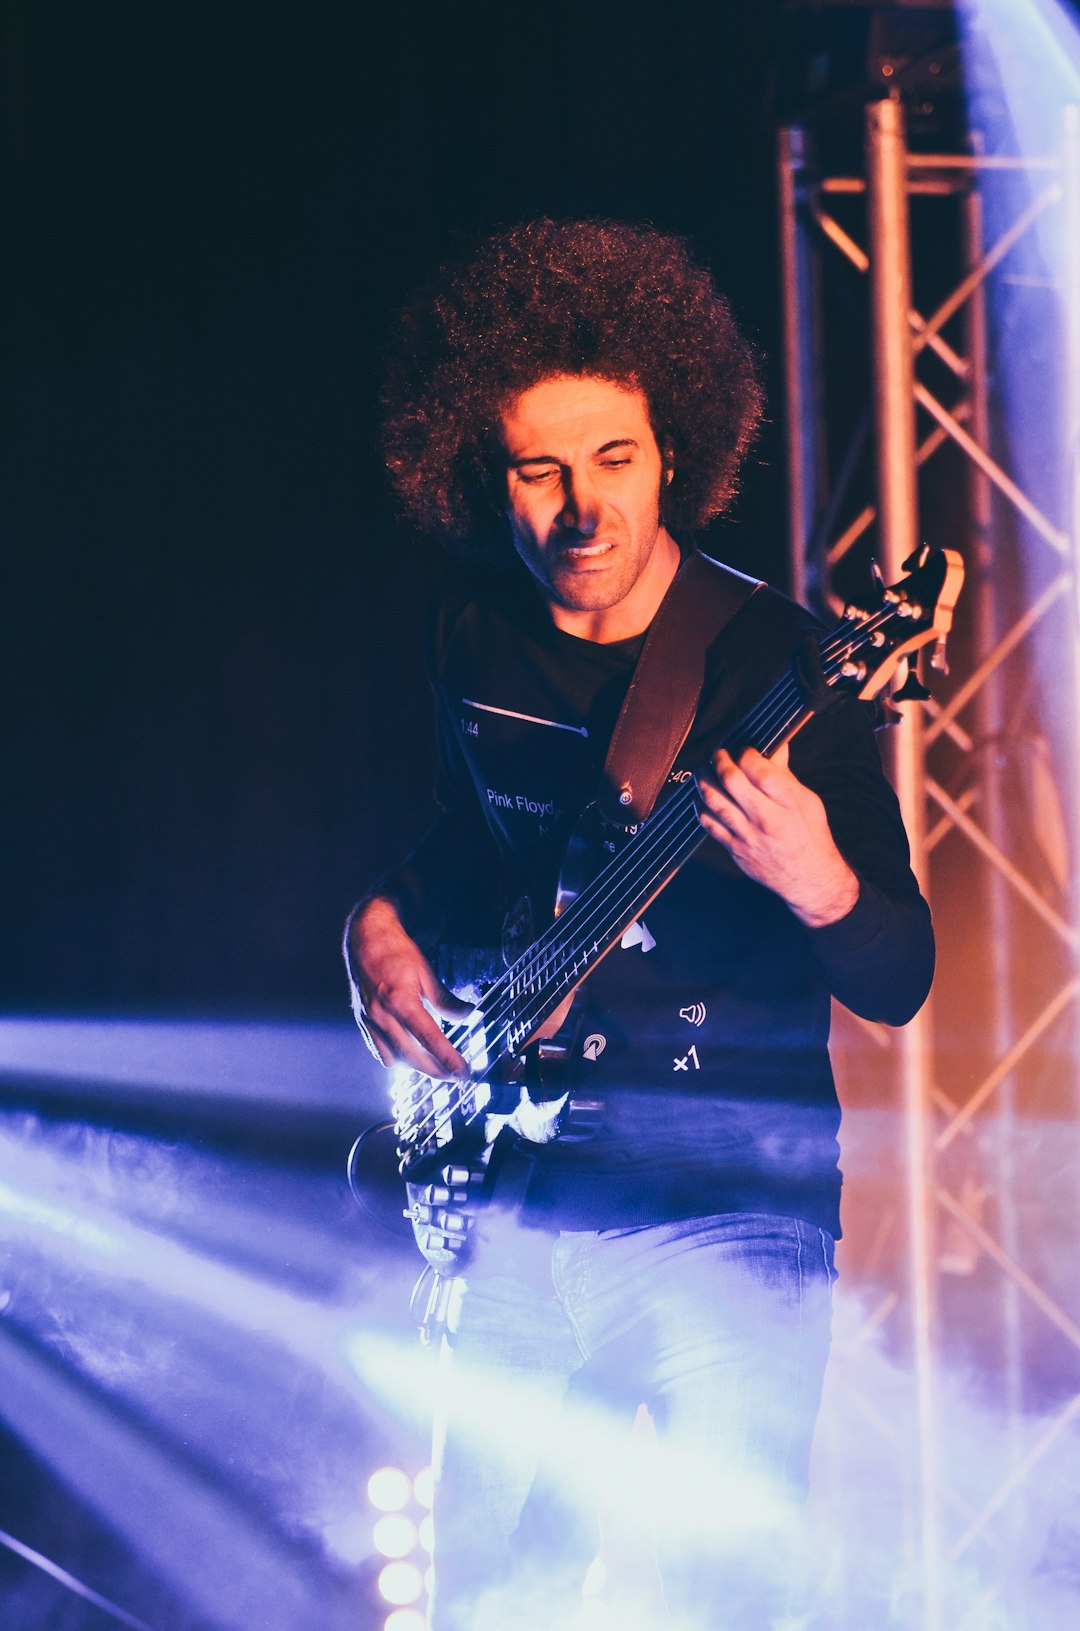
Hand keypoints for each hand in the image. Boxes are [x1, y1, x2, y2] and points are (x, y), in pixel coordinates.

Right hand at [345, 897, 471, 1076]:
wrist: (365, 938)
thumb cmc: (396, 952)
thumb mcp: (426, 971)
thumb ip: (446, 999)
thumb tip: (467, 1014)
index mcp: (401, 1001)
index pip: (430, 1039)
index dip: (448, 1059)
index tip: (463, 1072)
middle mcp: (382, 1015)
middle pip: (412, 1056)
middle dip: (436, 1071)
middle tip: (454, 1076)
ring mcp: (369, 1020)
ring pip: (394, 1059)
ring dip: (416, 1067)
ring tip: (435, 1066)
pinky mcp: (362, 1021)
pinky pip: (378, 1050)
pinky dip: (395, 1058)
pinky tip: (408, 1056)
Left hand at [695, 745, 858, 927]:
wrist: (808, 877)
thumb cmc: (809, 834)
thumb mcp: (806, 800)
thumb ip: (784, 774)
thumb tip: (776, 744)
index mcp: (789, 802)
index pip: (759, 770)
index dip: (746, 754)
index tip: (744, 749)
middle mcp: (767, 818)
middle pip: (732, 782)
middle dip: (719, 761)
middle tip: (717, 754)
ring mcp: (748, 836)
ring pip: (714, 801)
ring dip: (703, 781)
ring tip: (703, 771)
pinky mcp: (736, 849)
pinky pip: (709, 825)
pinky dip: (701, 807)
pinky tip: (702, 798)